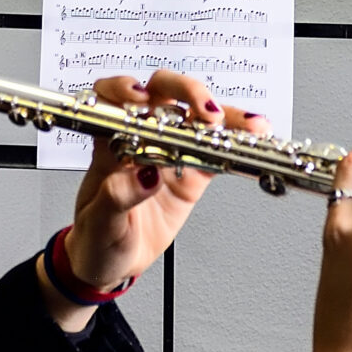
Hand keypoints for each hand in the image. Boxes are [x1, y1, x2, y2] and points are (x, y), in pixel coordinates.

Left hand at [58, 70, 266, 294]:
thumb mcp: (98, 222)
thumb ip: (116, 197)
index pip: (114, 98)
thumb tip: (144, 176)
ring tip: (248, 125)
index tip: (141, 99)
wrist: (111, 262)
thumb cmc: (96, 237)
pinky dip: (237, 141)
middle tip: (205, 111)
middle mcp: (141, 138)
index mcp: (109, 142)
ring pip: (196, 116)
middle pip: (163, 92)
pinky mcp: (193, 172)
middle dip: (187, 92)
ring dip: (224, 114)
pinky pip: (217, 149)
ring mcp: (170, 151)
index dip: (125, 89)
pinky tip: (255, 137)